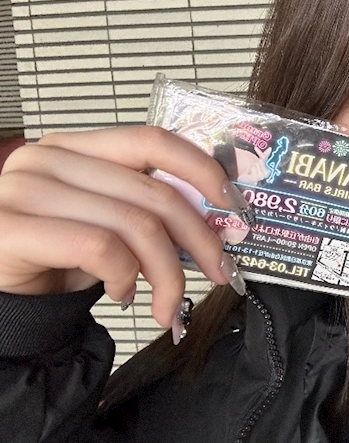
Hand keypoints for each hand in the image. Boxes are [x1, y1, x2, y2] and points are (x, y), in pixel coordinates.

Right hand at [0, 126, 247, 327]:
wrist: (2, 300)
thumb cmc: (58, 260)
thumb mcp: (109, 224)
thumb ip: (148, 207)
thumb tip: (220, 217)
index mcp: (75, 146)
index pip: (152, 140)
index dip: (201, 168)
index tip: (233, 205)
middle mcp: (47, 158)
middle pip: (153, 193)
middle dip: (200, 241)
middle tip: (221, 274)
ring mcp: (24, 189)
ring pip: (134, 225)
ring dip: (166, 274)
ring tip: (163, 302)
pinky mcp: (11, 228)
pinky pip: (100, 248)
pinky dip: (125, 278)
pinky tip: (122, 294)